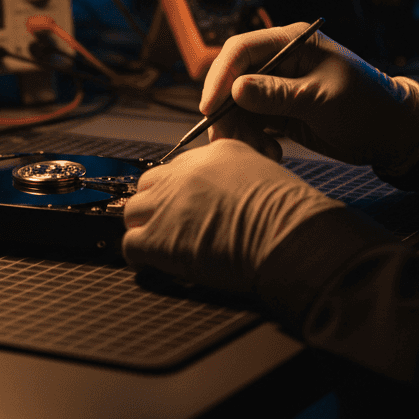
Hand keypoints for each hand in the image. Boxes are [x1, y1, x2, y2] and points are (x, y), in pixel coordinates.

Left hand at [122, 140, 339, 294]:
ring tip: (157, 246)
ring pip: (134, 211)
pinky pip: (131, 244)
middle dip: (155, 204)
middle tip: (167, 226)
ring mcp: (167, 202)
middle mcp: (183, 173)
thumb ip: (237, 178)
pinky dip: (137, 256)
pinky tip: (149, 264)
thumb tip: (227, 196)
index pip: (177, 169)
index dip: (178, 191)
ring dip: (144, 227)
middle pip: (149, 185)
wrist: (286, 236)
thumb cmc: (288, 215)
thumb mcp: (263, 175)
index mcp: (211, 155)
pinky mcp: (158, 236)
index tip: (184, 208)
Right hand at [200, 23, 418, 172]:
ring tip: (264, 153)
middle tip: (229, 142)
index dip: (220, 76)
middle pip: (233, 80)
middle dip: (227, 112)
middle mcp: (280, 61)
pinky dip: (253, 141)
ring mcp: (278, 87)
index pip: (241, 50)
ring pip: (238, 107)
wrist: (394, 133)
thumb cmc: (368, 106)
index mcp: (291, 42)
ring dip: (241, 132)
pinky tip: (272, 154)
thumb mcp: (324, 99)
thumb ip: (279, 94)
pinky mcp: (279, 112)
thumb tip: (236, 90)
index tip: (209, 108)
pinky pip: (251, 124)